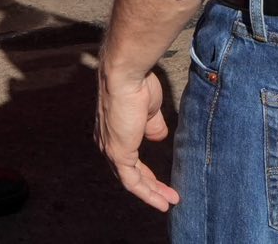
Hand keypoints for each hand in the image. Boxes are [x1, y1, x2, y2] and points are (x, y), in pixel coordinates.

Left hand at [96, 67, 179, 211]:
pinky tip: (162, 201)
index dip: (145, 172)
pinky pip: (133, 181)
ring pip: (131, 180)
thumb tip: (158, 137)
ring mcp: (111, 150)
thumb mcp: (150, 109)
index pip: (129, 159)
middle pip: (129, 173)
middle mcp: (108, 144)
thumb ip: (153, 126)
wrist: (126, 75)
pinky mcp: (118, 154)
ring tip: (169, 202)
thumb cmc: (138, 84)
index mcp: (114, 132)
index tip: (160, 181)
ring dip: (152, 193)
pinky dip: (148, 193)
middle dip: (150, 186)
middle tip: (167, 195)